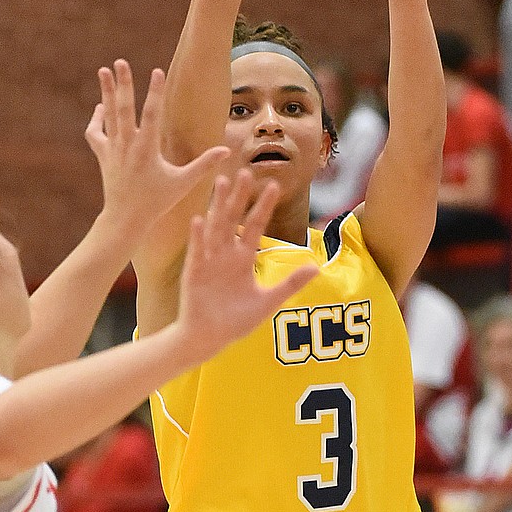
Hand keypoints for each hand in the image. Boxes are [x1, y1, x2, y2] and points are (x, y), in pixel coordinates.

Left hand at [85, 59, 228, 232]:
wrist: (125, 219)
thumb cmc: (157, 202)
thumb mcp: (183, 184)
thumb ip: (204, 165)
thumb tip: (226, 150)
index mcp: (146, 150)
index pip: (151, 115)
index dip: (155, 92)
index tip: (157, 71)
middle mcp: (127, 146)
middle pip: (123, 109)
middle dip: (122, 84)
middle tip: (120, 62)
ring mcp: (112, 150)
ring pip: (108, 116)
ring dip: (106, 92)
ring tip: (104, 69)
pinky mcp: (103, 155)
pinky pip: (95, 133)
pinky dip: (97, 118)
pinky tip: (102, 106)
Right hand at [176, 169, 317, 362]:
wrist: (208, 339)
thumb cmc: (235, 322)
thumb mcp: (268, 301)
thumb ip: (290, 284)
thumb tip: (316, 267)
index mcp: (242, 258)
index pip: (255, 226)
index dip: (263, 206)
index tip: (273, 185)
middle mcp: (225, 254)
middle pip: (234, 219)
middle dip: (239, 197)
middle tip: (245, 172)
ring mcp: (209, 261)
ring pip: (215, 227)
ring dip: (218, 205)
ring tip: (221, 182)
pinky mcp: (194, 272)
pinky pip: (197, 251)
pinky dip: (198, 236)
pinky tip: (199, 219)